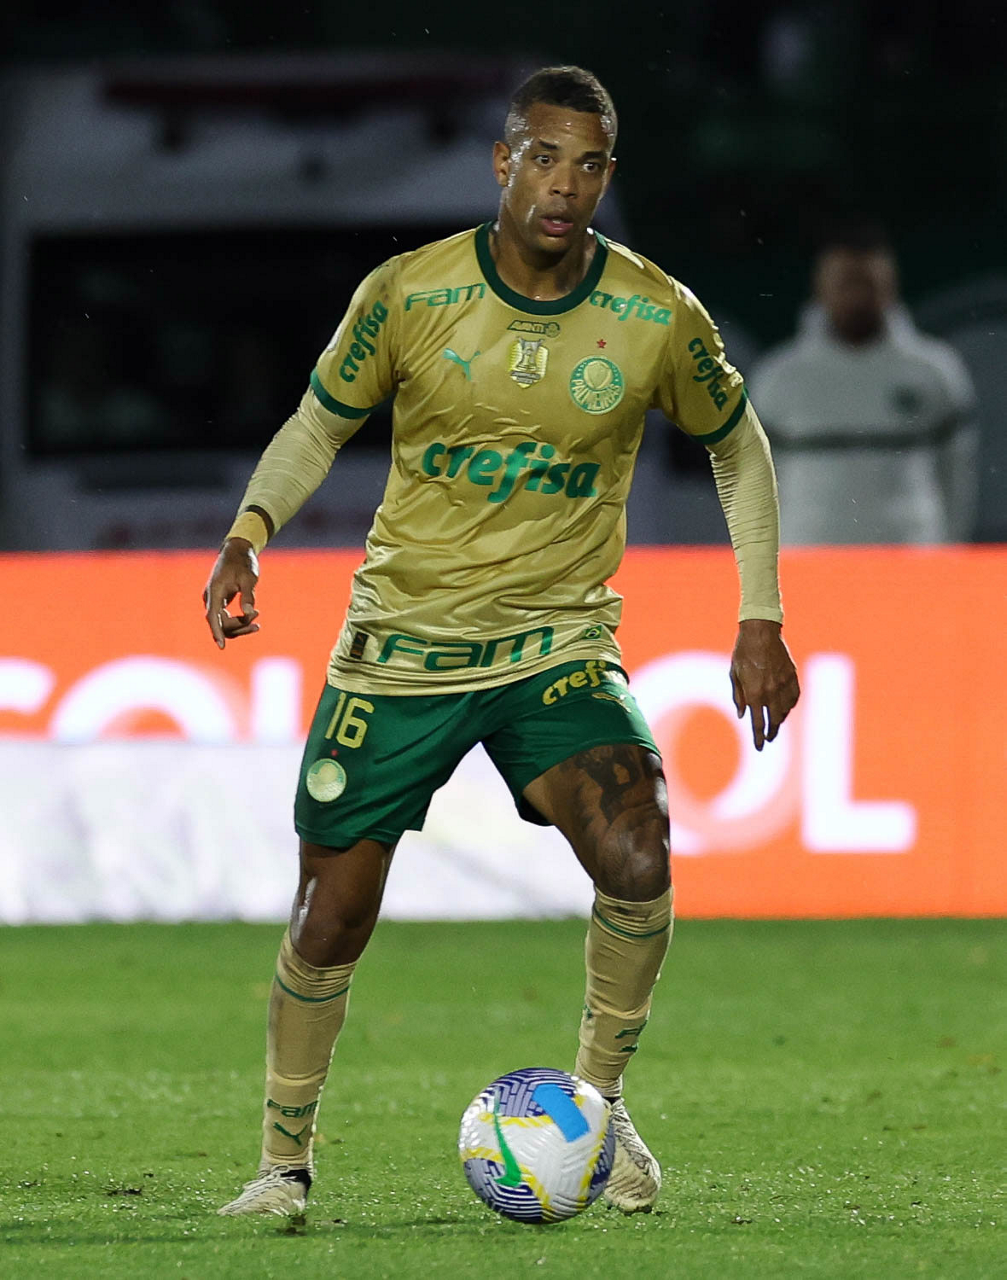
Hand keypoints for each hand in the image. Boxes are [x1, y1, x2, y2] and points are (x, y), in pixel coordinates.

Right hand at [203, 538, 260, 648]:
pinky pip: (226, 617)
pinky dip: (239, 620)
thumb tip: (248, 613)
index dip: (217, 632)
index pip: (213, 616)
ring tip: (257, 617)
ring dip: (240, 625)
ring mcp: (214, 600)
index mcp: (215, 591)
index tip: (222, 646)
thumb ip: (248, 595)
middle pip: (220, 622)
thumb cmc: (243, 562)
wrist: (237, 550)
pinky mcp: (220, 601)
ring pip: (224, 622)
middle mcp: (211, 597)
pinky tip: (253, 616)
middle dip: (239, 626)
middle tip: (257, 618)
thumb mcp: (249, 578)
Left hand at [730, 619, 799, 750]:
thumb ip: (738, 696)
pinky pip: (794, 697)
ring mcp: (784, 684)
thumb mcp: (734, 674)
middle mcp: (771, 691)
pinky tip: (785, 708)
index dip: (758, 738)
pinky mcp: (792, 675)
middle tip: (768, 739)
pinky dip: (790, 706)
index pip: (757, 723)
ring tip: (775, 724)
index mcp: (754, 692)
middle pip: (774, 720)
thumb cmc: (743, 652)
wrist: (761, 631)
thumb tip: (742, 715)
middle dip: (771, 733)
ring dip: (780, 720)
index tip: (759, 748)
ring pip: (785, 710)